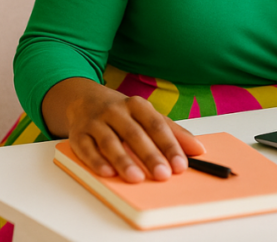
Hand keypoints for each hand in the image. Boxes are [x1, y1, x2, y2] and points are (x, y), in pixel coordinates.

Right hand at [49, 78, 204, 182]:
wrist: (82, 98)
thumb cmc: (121, 112)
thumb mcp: (147, 115)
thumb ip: (173, 132)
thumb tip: (198, 149)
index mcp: (136, 105)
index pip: (156, 125)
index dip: (169, 145)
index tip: (180, 165)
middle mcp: (115, 111)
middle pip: (134, 134)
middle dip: (149, 155)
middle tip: (162, 175)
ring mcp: (95, 122)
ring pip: (109, 142)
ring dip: (123, 160)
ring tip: (137, 178)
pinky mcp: (78, 135)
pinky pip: (86, 149)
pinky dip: (96, 161)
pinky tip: (107, 173)